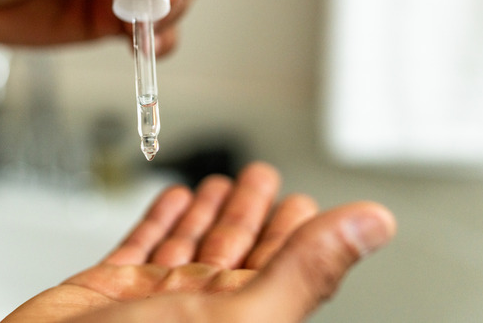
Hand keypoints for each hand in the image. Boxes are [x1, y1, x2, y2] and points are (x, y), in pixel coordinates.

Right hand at [1, 162, 395, 322]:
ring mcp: (151, 301)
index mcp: (241, 316)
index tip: (306, 201)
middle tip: (261, 173)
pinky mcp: (106, 292)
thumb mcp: (241, 315)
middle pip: (234, 248)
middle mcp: (199, 310)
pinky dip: (158, 220)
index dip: (298, 232)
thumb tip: (375, 224)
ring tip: (221, 180)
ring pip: (189, 244)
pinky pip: (139, 247)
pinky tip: (172, 199)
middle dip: (249, 208)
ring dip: (207, 210)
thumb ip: (306, 268)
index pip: (281, 266)